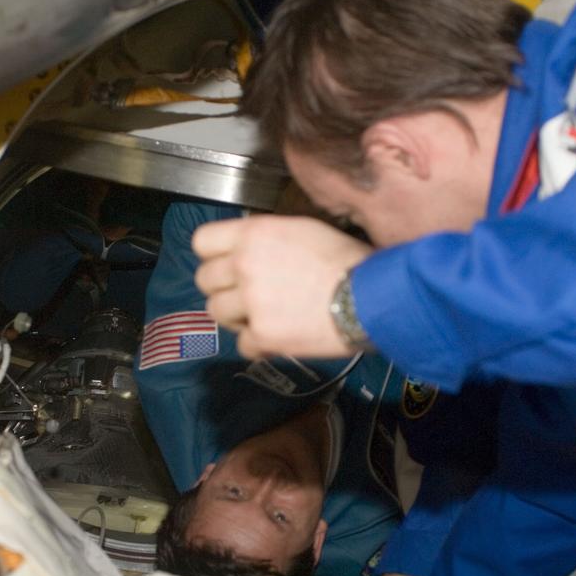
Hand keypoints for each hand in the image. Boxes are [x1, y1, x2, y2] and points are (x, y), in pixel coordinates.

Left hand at [192, 216, 371, 358]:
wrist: (373, 296)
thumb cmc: (347, 259)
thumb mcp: (303, 230)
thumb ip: (265, 239)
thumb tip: (249, 250)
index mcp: (253, 234)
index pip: (202, 242)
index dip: (213, 255)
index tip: (226, 265)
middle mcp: (244, 265)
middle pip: (204, 280)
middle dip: (223, 288)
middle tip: (246, 295)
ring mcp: (251, 302)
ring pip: (216, 313)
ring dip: (236, 317)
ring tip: (263, 316)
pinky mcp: (263, 335)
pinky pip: (242, 345)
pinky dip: (258, 345)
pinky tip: (278, 336)